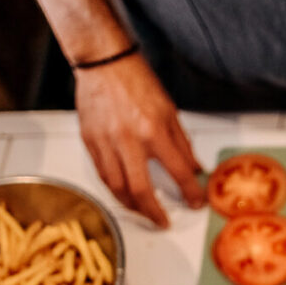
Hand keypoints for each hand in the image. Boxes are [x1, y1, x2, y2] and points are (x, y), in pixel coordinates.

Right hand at [74, 54, 203, 226]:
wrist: (103, 63)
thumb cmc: (136, 81)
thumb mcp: (169, 110)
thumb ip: (182, 144)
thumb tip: (194, 168)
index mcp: (153, 130)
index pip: (177, 171)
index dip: (190, 192)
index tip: (195, 202)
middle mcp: (128, 140)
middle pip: (141, 190)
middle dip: (153, 212)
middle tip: (162, 221)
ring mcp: (106, 142)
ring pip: (117, 188)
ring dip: (131, 206)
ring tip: (143, 211)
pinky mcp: (89, 141)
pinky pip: (102, 174)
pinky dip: (114, 188)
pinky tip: (123, 193)